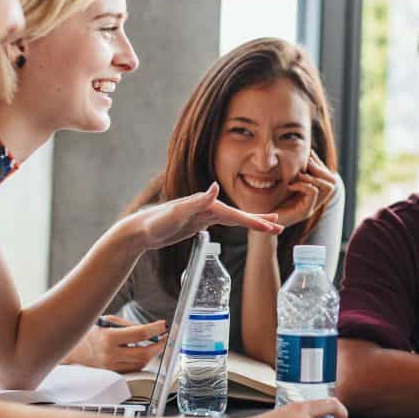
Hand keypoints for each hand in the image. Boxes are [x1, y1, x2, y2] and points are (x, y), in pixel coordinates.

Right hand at [64, 316, 166, 372]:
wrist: (74, 351)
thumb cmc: (91, 333)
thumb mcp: (108, 322)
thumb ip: (129, 325)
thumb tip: (150, 329)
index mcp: (109, 337)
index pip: (140, 334)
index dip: (156, 329)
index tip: (164, 325)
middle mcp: (110, 354)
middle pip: (144, 352)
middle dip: (158, 345)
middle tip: (164, 337)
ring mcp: (111, 366)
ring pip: (141, 363)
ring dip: (151, 353)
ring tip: (154, 344)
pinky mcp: (112, 373)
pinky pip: (133, 369)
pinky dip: (142, 361)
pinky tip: (142, 353)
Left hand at [123, 183, 282, 252]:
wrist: (139, 230)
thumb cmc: (155, 222)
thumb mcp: (176, 213)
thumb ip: (197, 201)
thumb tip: (216, 187)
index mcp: (206, 205)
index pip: (236, 214)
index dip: (254, 221)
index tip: (272, 226)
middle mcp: (207, 207)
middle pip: (239, 215)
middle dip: (259, 220)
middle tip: (280, 226)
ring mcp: (203, 215)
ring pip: (233, 218)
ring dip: (251, 222)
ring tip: (268, 226)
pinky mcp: (198, 222)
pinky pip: (224, 223)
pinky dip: (237, 224)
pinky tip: (241, 224)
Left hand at [265, 150, 337, 229]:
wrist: (262, 221)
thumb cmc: (270, 201)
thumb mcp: (284, 182)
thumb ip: (294, 172)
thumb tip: (302, 153)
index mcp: (313, 194)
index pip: (328, 176)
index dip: (320, 163)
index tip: (308, 155)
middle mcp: (315, 202)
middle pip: (333, 181)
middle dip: (320, 168)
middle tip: (304, 164)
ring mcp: (311, 208)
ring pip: (328, 187)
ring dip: (314, 176)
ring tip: (299, 174)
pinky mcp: (304, 212)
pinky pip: (313, 192)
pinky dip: (303, 184)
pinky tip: (290, 185)